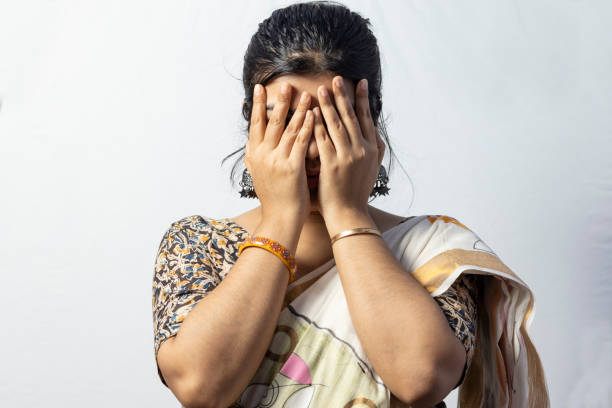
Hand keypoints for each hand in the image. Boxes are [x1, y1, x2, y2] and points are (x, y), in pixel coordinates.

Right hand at [245, 82, 314, 224]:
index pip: (255, 124)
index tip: (259, 88)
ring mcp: (277, 160)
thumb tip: (249, 144)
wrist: (280, 219)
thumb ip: (254, 158)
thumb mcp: (257, 176)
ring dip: (298, 109)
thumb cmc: (273, 198)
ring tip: (307, 94)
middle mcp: (263, 155)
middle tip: (287, 84)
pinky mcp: (292, 167)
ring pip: (288, 128)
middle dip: (280, 101)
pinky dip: (308, 126)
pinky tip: (315, 115)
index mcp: (254, 155)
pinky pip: (301, 141)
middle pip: (271, 122)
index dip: (258, 105)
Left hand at [312, 76, 385, 220]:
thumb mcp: (373, 169)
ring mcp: (347, 156)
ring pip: (336, 125)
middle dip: (342, 96)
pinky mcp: (332, 164)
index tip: (359, 82)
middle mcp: (361, 150)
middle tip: (335, 79)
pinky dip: (316, 125)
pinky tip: (309, 113)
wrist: (349, 214)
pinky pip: (323, 139)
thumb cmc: (357, 192)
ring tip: (320, 89)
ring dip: (328, 105)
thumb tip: (374, 131)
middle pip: (351, 117)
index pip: (366, 118)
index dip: (362, 99)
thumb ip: (375, 149)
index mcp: (371, 149)